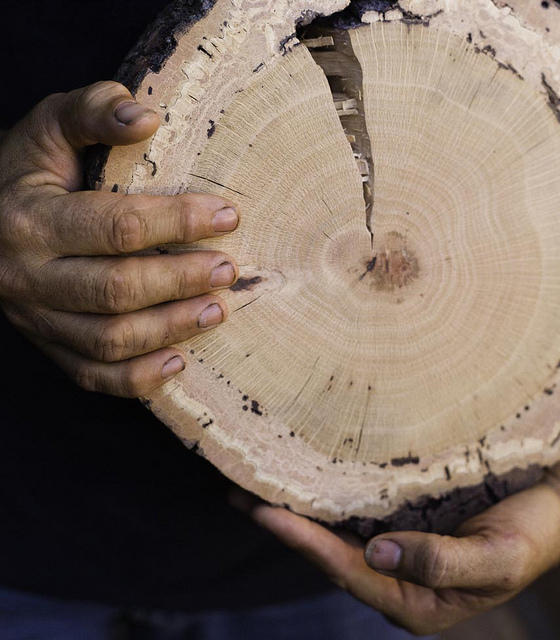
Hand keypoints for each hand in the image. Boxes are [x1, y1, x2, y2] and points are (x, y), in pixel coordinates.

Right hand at [0, 81, 239, 396]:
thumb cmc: (29, 170)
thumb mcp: (50, 127)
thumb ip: (93, 112)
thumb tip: (147, 116)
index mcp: (29, 220)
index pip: (115, 226)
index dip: (178, 222)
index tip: (228, 216)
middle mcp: (27, 277)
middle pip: (115, 290)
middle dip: (180, 280)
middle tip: (229, 270)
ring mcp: (37, 319)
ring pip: (109, 340)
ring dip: (170, 329)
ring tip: (218, 311)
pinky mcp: (49, 346)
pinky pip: (92, 376)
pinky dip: (138, 378)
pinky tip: (179, 362)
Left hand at [234, 376, 559, 634]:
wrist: (554, 504)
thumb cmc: (530, 535)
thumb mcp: (497, 558)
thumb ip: (440, 566)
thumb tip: (378, 556)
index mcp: (417, 602)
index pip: (350, 574)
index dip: (306, 545)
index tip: (267, 515)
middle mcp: (397, 576)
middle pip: (330, 553)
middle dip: (285, 525)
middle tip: (239, 494)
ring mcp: (396, 547)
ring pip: (336, 531)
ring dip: (297, 508)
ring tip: (254, 482)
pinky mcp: (401, 518)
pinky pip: (354, 509)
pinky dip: (324, 494)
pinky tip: (301, 475)